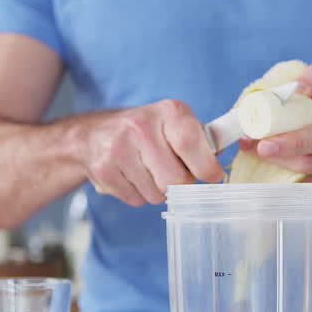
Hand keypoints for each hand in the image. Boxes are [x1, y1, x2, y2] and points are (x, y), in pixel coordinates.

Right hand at [81, 99, 225, 205]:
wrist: (93, 134)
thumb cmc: (145, 131)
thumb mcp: (173, 123)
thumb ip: (199, 140)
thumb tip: (218, 160)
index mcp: (167, 111)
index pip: (190, 143)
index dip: (206, 167)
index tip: (212, 176)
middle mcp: (141, 126)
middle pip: (176, 179)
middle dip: (180, 184)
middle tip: (173, 175)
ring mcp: (119, 148)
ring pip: (156, 194)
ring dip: (158, 191)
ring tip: (148, 172)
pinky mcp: (104, 170)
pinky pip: (136, 200)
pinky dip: (139, 195)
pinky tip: (131, 177)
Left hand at [244, 64, 311, 202]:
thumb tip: (296, 86)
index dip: (294, 140)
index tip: (266, 140)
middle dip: (279, 154)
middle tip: (254, 147)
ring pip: (308, 177)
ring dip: (278, 167)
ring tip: (258, 152)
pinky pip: (310, 189)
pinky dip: (289, 178)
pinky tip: (277, 167)